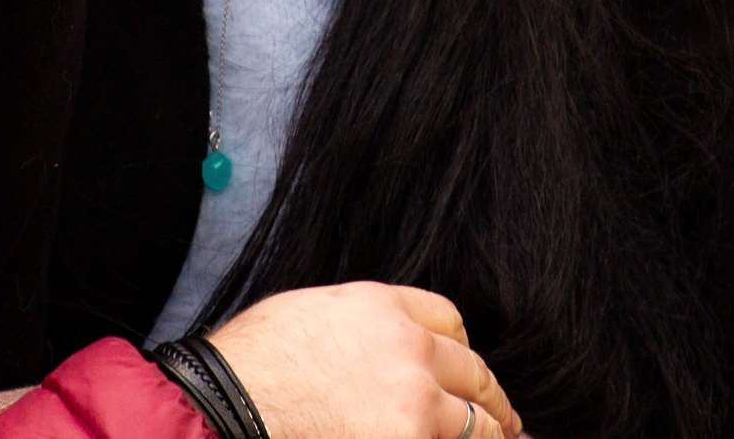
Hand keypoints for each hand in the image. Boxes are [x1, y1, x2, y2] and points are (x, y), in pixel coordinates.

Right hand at [208, 283, 519, 438]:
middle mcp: (409, 347)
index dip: (459, 349)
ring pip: (477, 421)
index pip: (447, 320)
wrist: (230, 405)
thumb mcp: (309, 316)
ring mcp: (415, 400)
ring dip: (491, 435)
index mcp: (382, 307)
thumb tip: (375, 355)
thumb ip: (358, 328)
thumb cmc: (250, 366)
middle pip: (471, 370)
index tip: (463, 369)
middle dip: (489, 396)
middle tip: (504, 417)